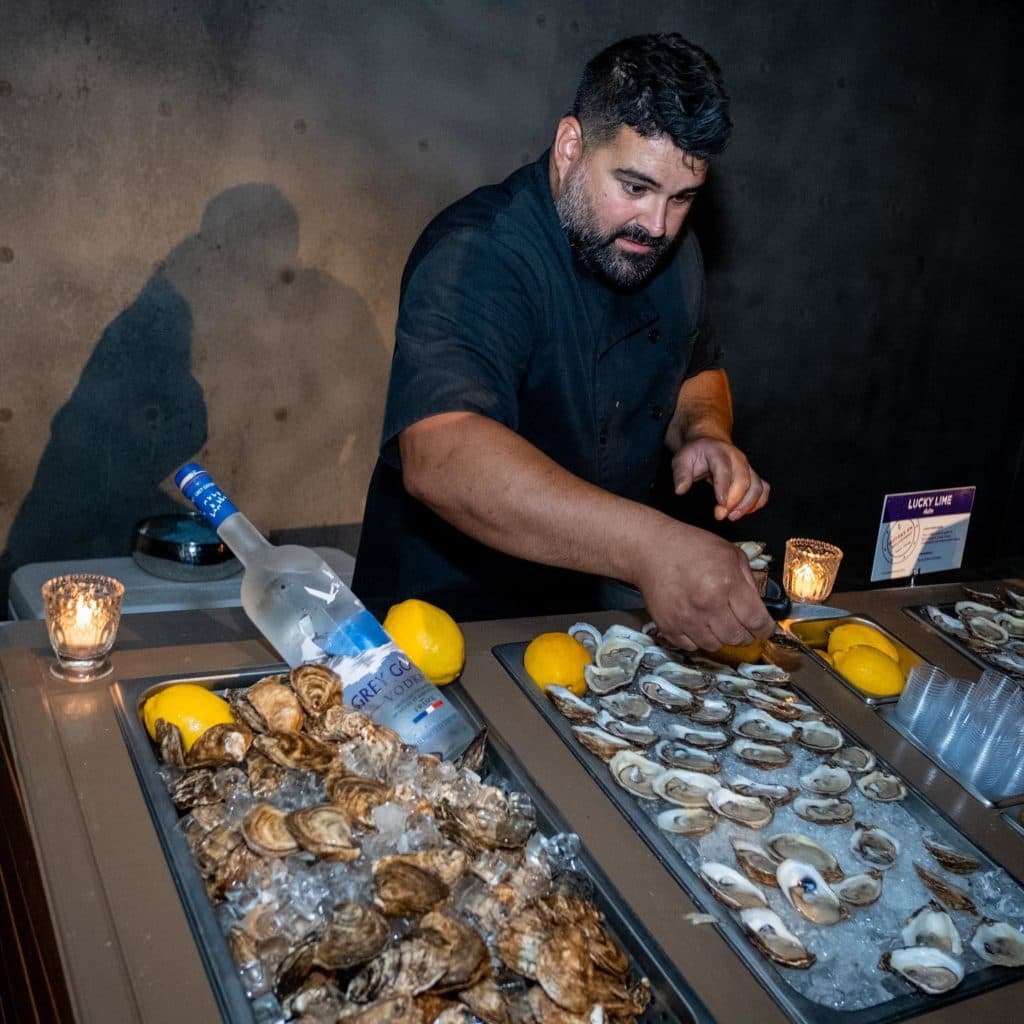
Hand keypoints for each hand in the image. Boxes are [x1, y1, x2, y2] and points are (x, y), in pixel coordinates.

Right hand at [632, 519, 774, 651]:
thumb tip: (760, 607)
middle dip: (744, 633)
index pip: (757, 622)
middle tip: (740, 624)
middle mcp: (708, 605)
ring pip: (715, 646)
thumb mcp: (730, 554)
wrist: (651, 550)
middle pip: (738, 638)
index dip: (765, 628)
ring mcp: (686, 618)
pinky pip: (691, 646)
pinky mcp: (668, 626)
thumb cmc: (691, 547)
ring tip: (716, 621)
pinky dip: (697, 638)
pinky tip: (697, 622)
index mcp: (727, 584)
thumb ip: (749, 581)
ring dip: (720, 637)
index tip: (763, 628)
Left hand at [672, 437, 769, 521]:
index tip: (720, 504)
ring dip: (748, 505)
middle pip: (744, 480)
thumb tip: (680, 490)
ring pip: (757, 487)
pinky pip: (763, 490)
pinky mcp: (753, 476)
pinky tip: (743, 512)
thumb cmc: (695, 454)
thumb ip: (680, 474)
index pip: (724, 470)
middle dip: (734, 501)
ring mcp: (748, 467)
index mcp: (719, 452)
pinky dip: (757, 503)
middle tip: (720, 515)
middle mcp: (738, 459)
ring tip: (732, 516)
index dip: (724, 488)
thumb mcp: (681, 460)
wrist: (708, 445)